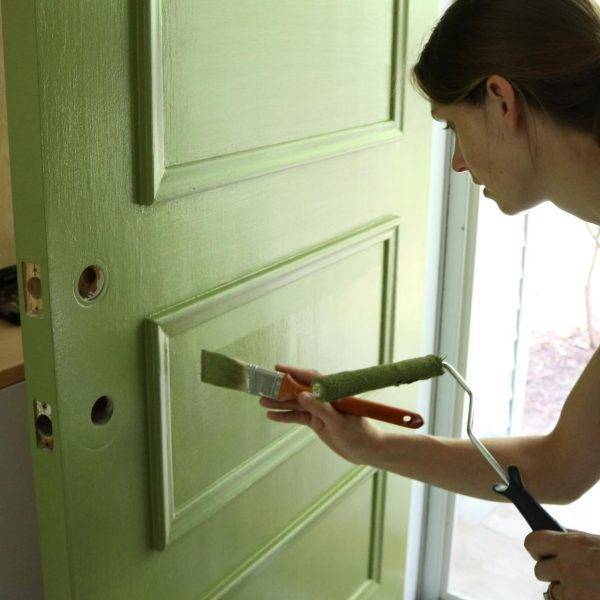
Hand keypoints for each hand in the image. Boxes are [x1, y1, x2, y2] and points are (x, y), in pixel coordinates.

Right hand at [259, 363, 384, 465]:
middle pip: (299, 390)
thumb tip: (302, 395)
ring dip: (280, 403)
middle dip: (281, 388)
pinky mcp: (317, 421)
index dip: (294, 372)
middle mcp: (325, 398)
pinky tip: (272, 416)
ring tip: (262, 401)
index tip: (277, 368)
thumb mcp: (339, 422)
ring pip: (296, 404)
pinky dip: (286, 416)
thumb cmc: (360, 434)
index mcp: (333, 392)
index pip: (311, 378)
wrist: (368, 451)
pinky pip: (298, 416)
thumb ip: (321, 408)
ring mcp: (320, 410)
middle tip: (263, 386)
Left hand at [525, 529, 599, 598]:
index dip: (536, 548)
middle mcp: (567, 566)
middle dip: (550, 573)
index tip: (542, 552)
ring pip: (552, 591)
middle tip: (568, 573)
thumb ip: (572, 539)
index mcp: (572, 544)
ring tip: (585, 585)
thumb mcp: (595, 542)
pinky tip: (588, 594)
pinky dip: (574, 599)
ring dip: (564, 590)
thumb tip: (554, 534)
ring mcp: (572, 590)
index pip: (532, 542)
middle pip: (539, 570)